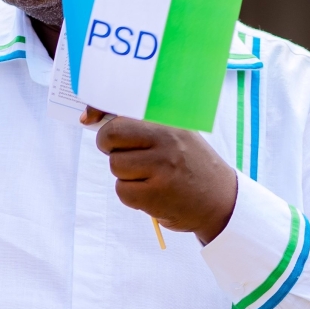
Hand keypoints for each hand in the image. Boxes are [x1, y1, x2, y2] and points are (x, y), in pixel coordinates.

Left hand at [82, 108, 237, 243]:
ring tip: (150, 178)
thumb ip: (143, 125)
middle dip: (108, 145)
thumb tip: (94, 118)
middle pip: (111, 135)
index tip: (88, 117)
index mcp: (169, 121)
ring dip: (125, 175)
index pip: (125, 106)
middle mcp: (166, 140)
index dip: (99, 108)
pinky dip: (132, 195)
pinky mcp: (155, 194)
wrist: (221, 201)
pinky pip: (122, 191)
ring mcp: (161, 167)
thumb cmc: (190, 165)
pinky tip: (152, 194)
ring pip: (115, 166)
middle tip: (122, 153)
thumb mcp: (177, 135)